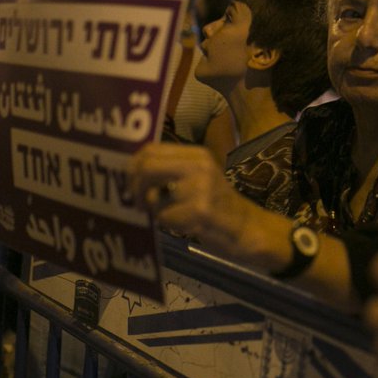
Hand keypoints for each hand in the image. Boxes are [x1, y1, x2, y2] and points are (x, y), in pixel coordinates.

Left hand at [127, 142, 253, 249]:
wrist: (247, 228)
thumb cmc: (217, 204)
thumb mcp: (199, 177)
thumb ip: (170, 170)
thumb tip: (130, 173)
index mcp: (197, 155)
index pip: (150, 150)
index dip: (133, 167)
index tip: (131, 183)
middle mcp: (199, 166)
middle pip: (146, 168)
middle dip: (135, 188)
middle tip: (137, 202)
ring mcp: (200, 188)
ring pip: (153, 198)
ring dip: (156, 211)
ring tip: (174, 215)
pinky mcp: (200, 211)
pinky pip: (164, 218)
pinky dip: (168, 225)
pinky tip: (186, 226)